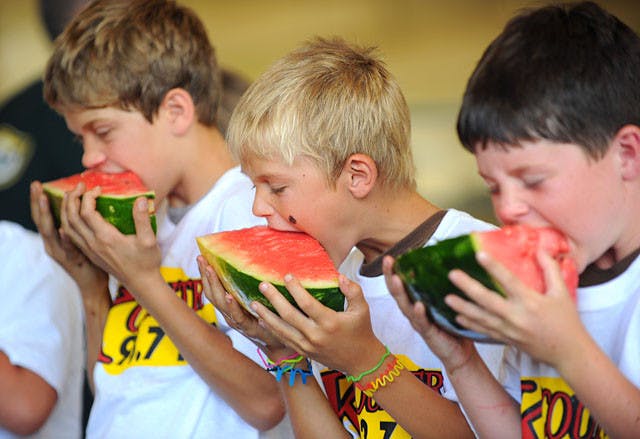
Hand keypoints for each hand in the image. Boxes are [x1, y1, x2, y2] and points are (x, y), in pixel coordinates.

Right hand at [30, 181, 107, 292]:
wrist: (95, 284)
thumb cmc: (91, 258)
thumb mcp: (80, 238)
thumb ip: (79, 222)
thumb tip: (82, 200)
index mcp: (55, 237)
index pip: (43, 215)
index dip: (38, 201)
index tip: (38, 184)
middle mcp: (54, 244)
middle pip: (41, 220)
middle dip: (37, 203)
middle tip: (36, 186)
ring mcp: (61, 253)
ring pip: (50, 232)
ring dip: (48, 214)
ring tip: (44, 198)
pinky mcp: (73, 261)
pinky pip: (68, 249)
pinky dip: (65, 240)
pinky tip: (64, 230)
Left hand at [59, 182, 161, 295]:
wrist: (141, 284)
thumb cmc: (146, 262)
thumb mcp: (149, 240)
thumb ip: (142, 219)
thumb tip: (140, 198)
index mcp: (106, 238)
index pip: (86, 212)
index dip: (88, 197)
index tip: (98, 189)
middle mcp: (93, 244)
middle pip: (71, 218)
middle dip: (72, 199)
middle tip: (80, 187)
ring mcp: (90, 250)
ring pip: (67, 227)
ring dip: (66, 209)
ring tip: (73, 197)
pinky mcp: (90, 254)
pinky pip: (72, 235)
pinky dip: (68, 221)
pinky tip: (74, 215)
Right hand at [196, 255, 293, 358]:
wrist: (285, 340)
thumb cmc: (273, 317)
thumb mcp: (261, 297)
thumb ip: (254, 283)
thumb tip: (256, 258)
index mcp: (231, 305)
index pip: (214, 287)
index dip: (206, 274)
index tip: (201, 257)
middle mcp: (230, 313)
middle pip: (213, 293)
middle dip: (206, 276)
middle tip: (202, 260)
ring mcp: (238, 321)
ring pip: (221, 303)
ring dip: (215, 286)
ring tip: (211, 271)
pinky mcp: (249, 328)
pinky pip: (237, 316)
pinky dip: (232, 306)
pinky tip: (229, 296)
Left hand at [252, 274, 386, 374]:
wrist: (360, 362)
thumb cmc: (362, 331)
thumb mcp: (362, 309)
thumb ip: (353, 290)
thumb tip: (339, 276)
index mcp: (330, 323)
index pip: (307, 304)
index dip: (295, 289)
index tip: (287, 276)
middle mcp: (316, 335)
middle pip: (289, 315)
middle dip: (274, 299)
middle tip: (262, 285)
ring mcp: (307, 346)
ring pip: (281, 330)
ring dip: (266, 315)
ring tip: (253, 302)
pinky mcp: (303, 352)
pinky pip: (283, 339)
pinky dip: (271, 329)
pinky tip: (261, 319)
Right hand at [382, 255, 474, 373]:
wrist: (460, 353)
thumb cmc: (452, 324)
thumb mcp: (444, 300)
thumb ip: (440, 285)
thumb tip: (447, 260)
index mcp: (415, 301)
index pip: (401, 283)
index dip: (394, 269)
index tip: (391, 255)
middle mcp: (413, 311)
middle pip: (397, 292)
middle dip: (391, 275)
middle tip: (388, 260)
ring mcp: (418, 322)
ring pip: (405, 306)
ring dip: (400, 292)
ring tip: (396, 279)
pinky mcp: (428, 333)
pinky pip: (422, 322)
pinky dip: (419, 314)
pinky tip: (418, 305)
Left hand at [445, 249, 586, 367]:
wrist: (569, 353)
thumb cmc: (566, 321)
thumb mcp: (562, 293)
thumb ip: (550, 270)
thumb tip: (541, 250)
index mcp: (531, 302)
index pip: (509, 281)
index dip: (493, 268)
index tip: (479, 255)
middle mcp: (517, 316)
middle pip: (488, 300)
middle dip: (468, 287)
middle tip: (452, 274)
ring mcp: (510, 330)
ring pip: (481, 317)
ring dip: (463, 307)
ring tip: (447, 298)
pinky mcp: (506, 339)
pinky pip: (484, 331)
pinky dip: (470, 324)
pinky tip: (457, 317)